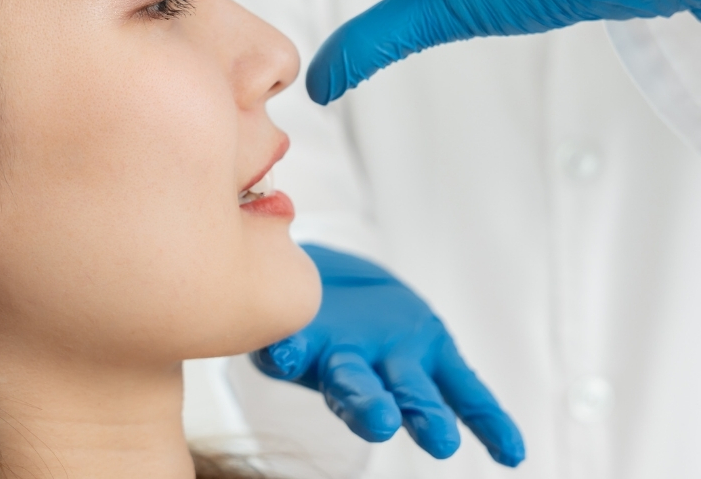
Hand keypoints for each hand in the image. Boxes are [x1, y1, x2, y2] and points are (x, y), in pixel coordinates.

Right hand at [251, 245, 524, 466]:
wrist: (334, 284)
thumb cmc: (300, 295)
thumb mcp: (280, 290)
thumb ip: (273, 298)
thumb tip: (221, 282)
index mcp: (300, 346)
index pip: (289, 352)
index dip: (284, 352)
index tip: (280, 355)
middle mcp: (345, 363)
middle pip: (353, 388)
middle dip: (367, 406)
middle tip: (379, 419)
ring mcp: (391, 360)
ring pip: (407, 391)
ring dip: (423, 414)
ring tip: (442, 441)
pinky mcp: (435, 350)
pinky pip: (467, 391)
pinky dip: (489, 419)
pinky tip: (512, 451)